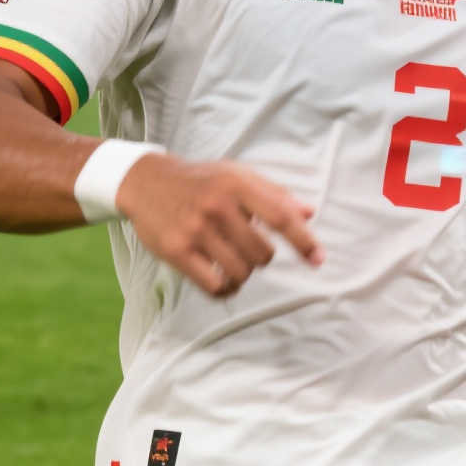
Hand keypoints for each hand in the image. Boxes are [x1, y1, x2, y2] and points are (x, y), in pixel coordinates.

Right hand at [116, 153, 322, 297]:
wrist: (147, 181)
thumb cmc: (202, 180)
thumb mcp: (239, 175)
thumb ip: (275, 195)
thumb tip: (309, 213)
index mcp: (238, 184)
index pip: (281, 217)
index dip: (303, 240)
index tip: (319, 259)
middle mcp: (217, 206)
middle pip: (262, 253)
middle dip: (262, 257)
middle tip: (247, 247)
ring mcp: (195, 230)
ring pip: (240, 272)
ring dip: (243, 274)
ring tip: (234, 262)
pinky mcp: (176, 251)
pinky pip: (213, 286)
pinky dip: (225, 289)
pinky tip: (223, 280)